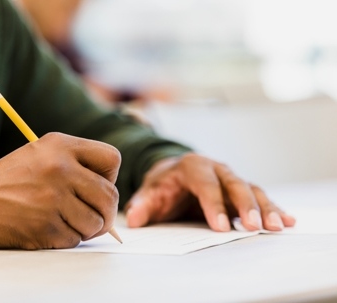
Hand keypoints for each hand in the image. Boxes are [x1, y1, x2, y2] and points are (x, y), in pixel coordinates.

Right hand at [0, 132, 120, 248]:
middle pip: (110, 196)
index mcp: (61, 146)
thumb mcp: (43, 153)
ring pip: (96, 222)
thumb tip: (110, 193)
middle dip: (105, 212)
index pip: (112, 158)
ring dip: (86, 229)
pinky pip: (75, 239)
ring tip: (67, 221)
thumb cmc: (12, 180)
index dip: (110, 177)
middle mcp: (59, 168)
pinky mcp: (45, 225)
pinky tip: (49, 228)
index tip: (97, 186)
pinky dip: (67, 239)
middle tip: (93, 216)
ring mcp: (52, 198)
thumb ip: (78, 164)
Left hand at [125, 153, 295, 231]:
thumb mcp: (149, 192)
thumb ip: (142, 204)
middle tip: (255, 227)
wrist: (173, 174)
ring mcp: (230, 177)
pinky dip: (273, 207)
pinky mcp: (239, 189)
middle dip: (246, 205)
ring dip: (265, 207)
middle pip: (234, 184)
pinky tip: (287, 220)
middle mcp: (215, 168)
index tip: (221, 227)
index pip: (205, 184)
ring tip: (278, 226)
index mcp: (192, 166)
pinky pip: (259, 196)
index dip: (213, 204)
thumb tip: (135, 218)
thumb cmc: (162, 185)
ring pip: (251, 189)